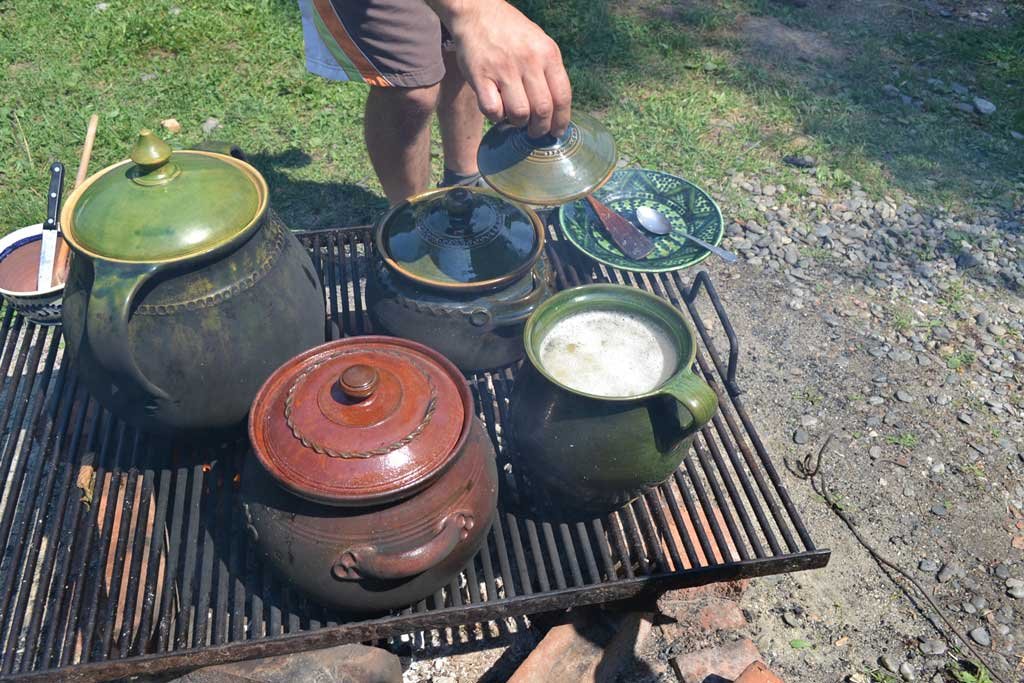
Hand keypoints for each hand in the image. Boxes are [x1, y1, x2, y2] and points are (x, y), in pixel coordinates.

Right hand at [430, 0, 571, 137]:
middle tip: (534, 132)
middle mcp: (529, 61)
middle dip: (540, 129)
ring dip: (518, 123)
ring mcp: (504, 70)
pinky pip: (493, 111)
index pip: (562, 97)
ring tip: (514, 117)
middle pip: (542, 110)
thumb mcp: (539, 43)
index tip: (556, 132)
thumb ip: (549, 71)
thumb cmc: (510, 31)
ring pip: (519, 114)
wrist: (476, 12)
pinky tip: (497, 109)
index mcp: (548, 54)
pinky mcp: (480, 77)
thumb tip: (556, 108)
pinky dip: (496, 117)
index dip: (561, 121)